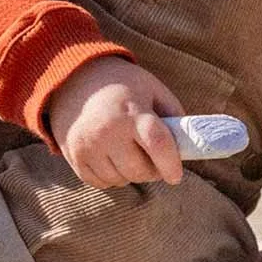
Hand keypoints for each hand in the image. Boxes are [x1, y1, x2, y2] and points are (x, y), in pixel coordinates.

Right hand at [48, 58, 185, 189]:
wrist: (74, 78)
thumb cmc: (121, 85)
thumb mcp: (152, 89)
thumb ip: (173, 114)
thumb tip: (187, 145)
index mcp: (132, 112)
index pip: (157, 144)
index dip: (171, 164)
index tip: (176, 176)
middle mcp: (108, 131)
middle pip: (140, 170)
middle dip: (153, 171)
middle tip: (155, 161)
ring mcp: (88, 146)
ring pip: (121, 180)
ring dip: (132, 174)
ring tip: (131, 154)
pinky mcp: (74, 157)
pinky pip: (101, 182)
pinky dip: (112, 177)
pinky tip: (112, 158)